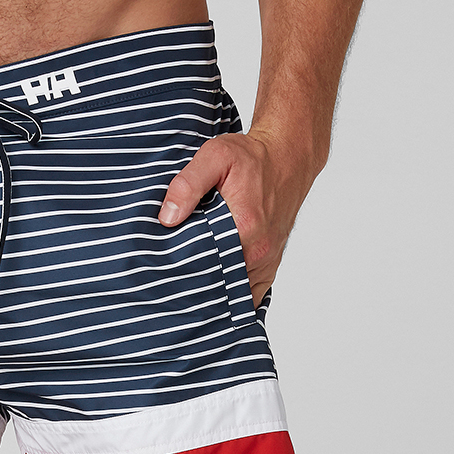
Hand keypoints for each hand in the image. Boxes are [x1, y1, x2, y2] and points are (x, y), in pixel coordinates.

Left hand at [158, 129, 318, 310]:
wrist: (289, 157)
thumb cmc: (252, 157)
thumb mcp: (216, 156)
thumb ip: (188, 184)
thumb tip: (167, 217)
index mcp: (243, 229)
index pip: (203, 268)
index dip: (181, 274)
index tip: (164, 274)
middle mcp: (258, 251)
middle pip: (217, 285)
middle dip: (194, 287)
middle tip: (170, 283)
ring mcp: (266, 262)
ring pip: (233, 293)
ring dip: (212, 293)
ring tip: (190, 287)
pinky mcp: (270, 266)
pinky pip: (250, 295)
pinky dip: (231, 297)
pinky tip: (214, 293)